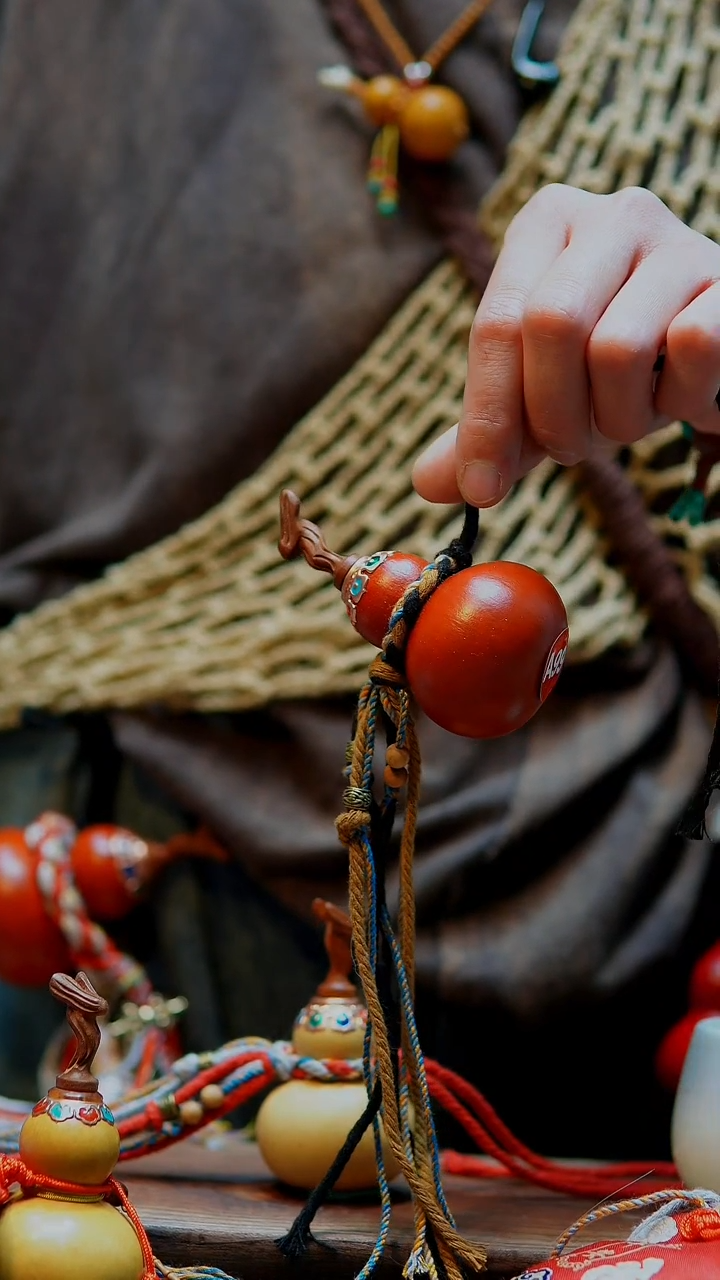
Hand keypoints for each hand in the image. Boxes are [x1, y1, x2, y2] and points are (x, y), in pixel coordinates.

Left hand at [412, 184, 719, 506]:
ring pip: (619, 347)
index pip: (495, 323)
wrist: (715, 344)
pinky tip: (682, 396)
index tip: (482, 489)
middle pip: (551, 324)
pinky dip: (680, 398)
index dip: (486, 417)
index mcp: (546, 225)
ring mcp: (677, 240)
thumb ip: (489, 430)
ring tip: (630, 417)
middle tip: (570, 450)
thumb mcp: (542, 391)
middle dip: (552, 416)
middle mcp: (610, 214)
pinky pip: (691, 346)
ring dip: (619, 418)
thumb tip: (426, 484)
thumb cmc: (617, 365)